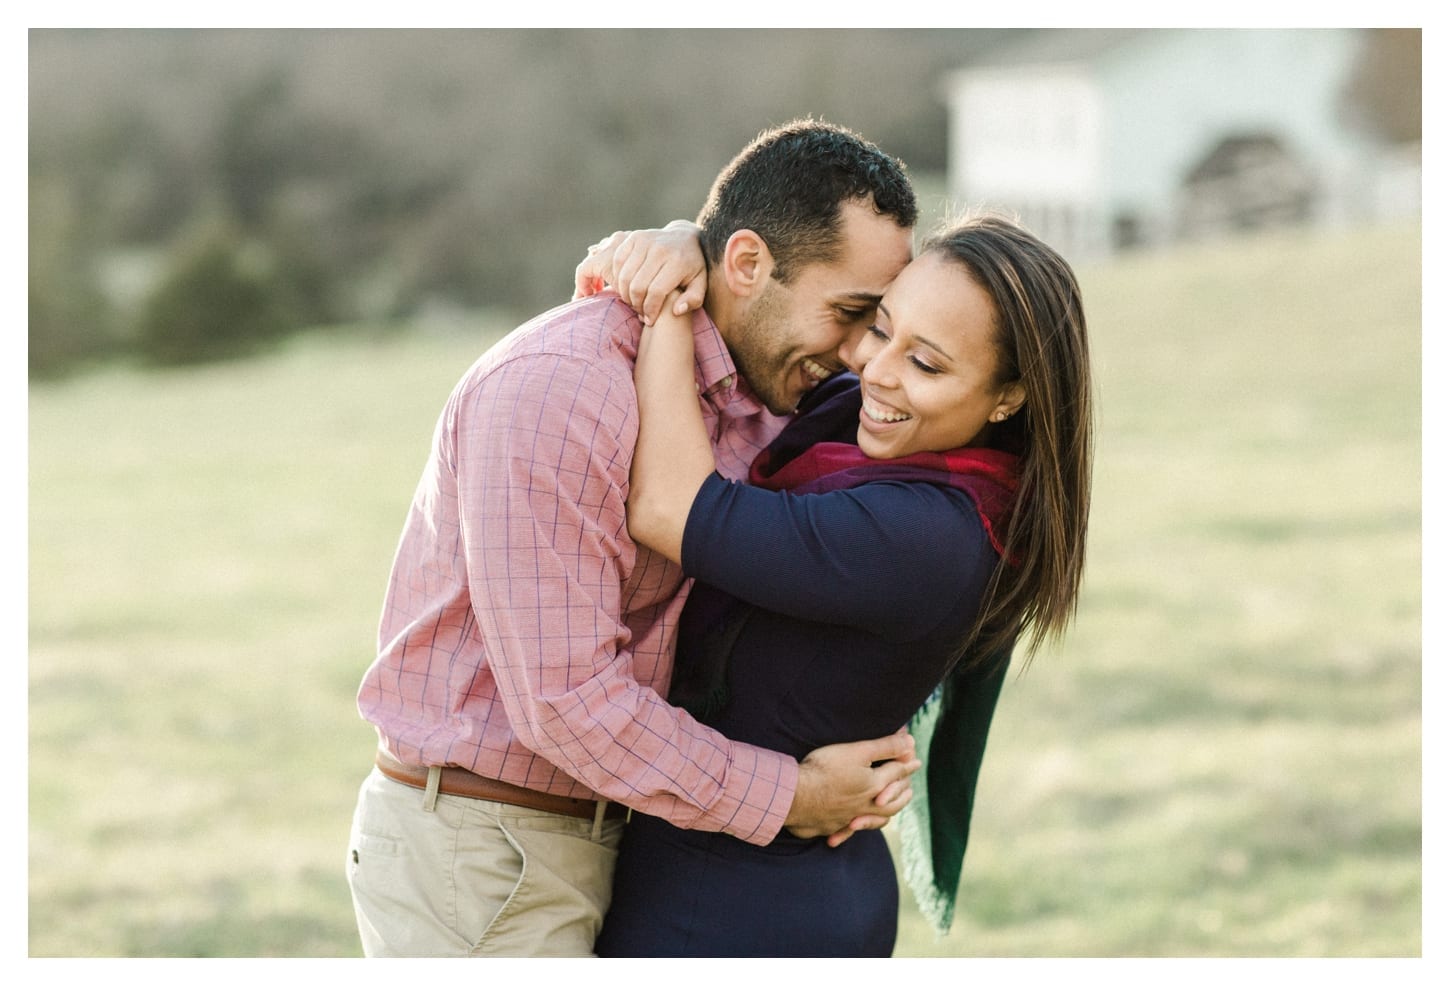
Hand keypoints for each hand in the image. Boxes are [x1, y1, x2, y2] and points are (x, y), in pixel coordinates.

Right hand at [573, 221, 706, 324]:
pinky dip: (618, 277)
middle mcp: (660, 249)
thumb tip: (676, 311)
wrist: (684, 237)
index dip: (650, 310)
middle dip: (637, 304)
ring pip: (625, 276)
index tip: (649, 320)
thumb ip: (693, 300)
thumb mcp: (700, 284)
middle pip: (638, 285)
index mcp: (677, 262)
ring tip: (634, 302)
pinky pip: (618, 262)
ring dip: (626, 294)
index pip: (656, 292)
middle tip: (640, 312)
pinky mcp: (634, 237)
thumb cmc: (692, 267)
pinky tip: (627, 287)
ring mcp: (645, 240)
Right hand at [784, 730, 920, 845]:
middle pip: (890, 804)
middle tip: (908, 791)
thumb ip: (885, 747)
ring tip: (886, 813)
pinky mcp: (829, 826)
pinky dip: (848, 832)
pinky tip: (846, 830)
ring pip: (872, 821)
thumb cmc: (825, 769)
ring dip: (882, 816)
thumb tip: (910, 741)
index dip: (907, 764)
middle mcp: (865, 806)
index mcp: (874, 786)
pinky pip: (844, 831)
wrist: (794, 796)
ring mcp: (847, 819)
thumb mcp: (857, 751)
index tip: (916, 760)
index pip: (896, 774)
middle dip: (901, 795)